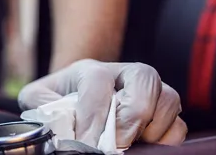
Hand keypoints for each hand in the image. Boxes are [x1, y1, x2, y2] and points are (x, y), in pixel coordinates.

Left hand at [18, 59, 186, 147]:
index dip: (94, 114)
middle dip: (131, 116)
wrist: (71, 102)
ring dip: (152, 127)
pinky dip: (166, 139)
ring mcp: (147, 93)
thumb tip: (51, 125)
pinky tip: (143, 148)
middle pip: (145, 78)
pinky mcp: (162, 114)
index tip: (86, 143)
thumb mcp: (37, 99)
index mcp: (89, 69)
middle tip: (116, 144)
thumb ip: (40, 106)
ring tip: (131, 146)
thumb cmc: (54, 102)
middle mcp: (123, 74)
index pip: (99, 80)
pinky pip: (178, 124)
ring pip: (168, 98)